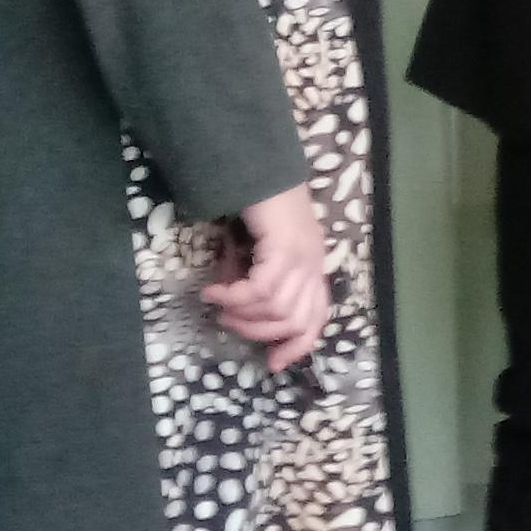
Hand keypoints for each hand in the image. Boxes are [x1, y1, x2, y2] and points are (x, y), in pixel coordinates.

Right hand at [204, 185, 332, 372]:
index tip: (273, 363)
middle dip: (258, 332)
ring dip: (242, 314)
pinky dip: (233, 297)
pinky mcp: (285, 249)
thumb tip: (237, 308)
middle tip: (228, 322)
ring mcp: (303, 257)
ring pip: (276, 310)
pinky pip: (259, 290)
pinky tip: (213, 292)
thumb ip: (260, 278)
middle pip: (294, 322)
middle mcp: (314, 265)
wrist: (260, 168)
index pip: (316, 318)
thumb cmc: (258, 207)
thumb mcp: (262, 252)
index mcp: (314, 268)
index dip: (298, 346)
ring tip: (219, 304)